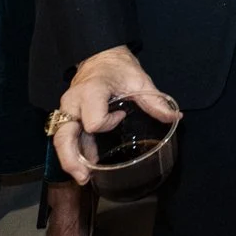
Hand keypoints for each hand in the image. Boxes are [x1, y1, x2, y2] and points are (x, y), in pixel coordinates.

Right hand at [50, 46, 179, 183]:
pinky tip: (85, 165)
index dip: (108, 124)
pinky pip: (66, 138)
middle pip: (64, 137)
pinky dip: (74, 153)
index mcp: (91, 92)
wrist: (100, 58)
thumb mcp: (139, 80)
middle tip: (85, 177)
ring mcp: (67, 111)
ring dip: (70, 161)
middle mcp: (73, 103)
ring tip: (84, 178)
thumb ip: (155, 100)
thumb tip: (175, 118)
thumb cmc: (119, 67)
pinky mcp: (67, 117)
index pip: (93, 121)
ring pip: (60, 141)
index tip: (122, 115)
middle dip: (72, 160)